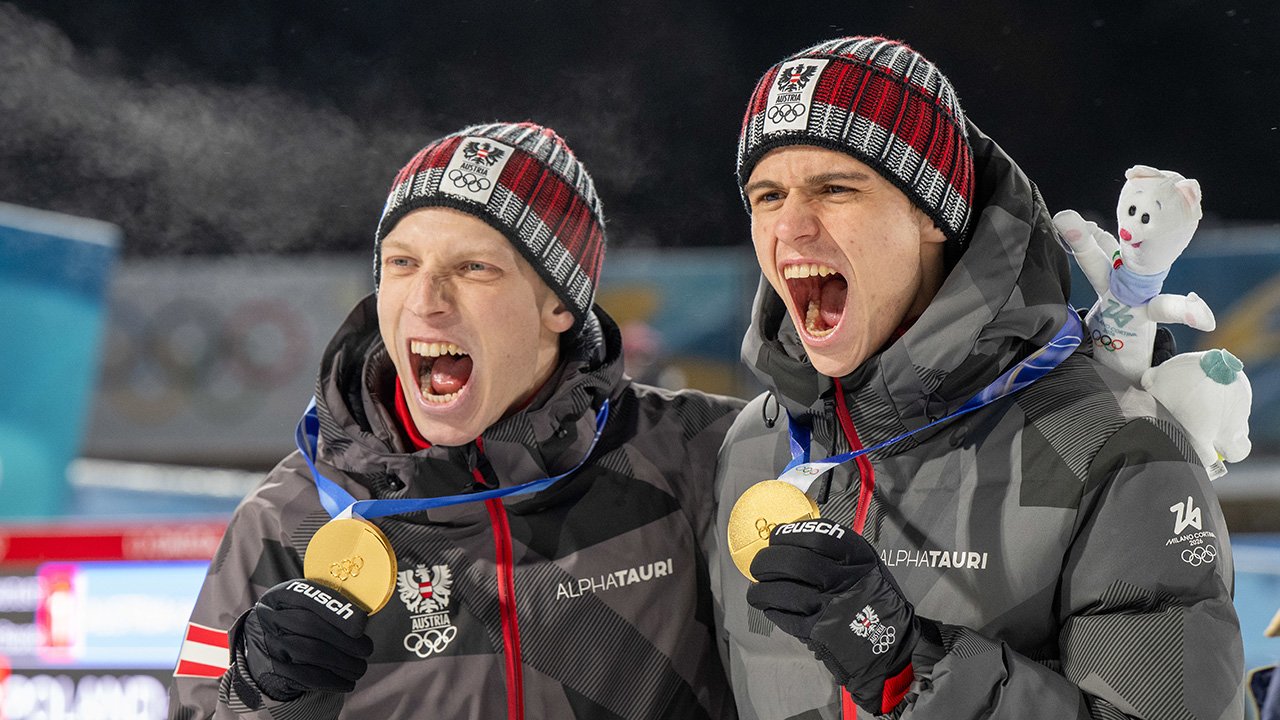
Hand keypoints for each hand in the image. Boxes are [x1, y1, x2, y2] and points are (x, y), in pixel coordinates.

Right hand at [238, 579, 373, 700]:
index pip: (307, 597)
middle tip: (366, 648)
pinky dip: (333, 680)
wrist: (262, 648)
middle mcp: (270, 619)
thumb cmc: (294, 622)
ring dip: (343, 662)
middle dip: (345, 639)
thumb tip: (367, 617)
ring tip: (359, 666)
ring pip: (311, 652)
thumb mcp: (302, 605)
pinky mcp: (275, 671)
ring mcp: (271, 646)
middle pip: (310, 625)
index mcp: (281, 596)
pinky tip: (347, 681)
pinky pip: (307, 677)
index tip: (361, 623)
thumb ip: (328, 605)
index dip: (336, 608)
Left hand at [747, 520, 920, 714]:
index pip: (818, 537)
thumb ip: (836, 551)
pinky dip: (771, 609)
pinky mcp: (820, 633)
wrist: (889, 645)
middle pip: (795, 563)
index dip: (789, 534)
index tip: (776, 537)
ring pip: (783, 592)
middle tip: (759, 564)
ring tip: (757, 589)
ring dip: (761, 590)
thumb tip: (791, 538)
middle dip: (767, 561)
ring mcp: (831, 608)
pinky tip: (770, 606)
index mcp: (859, 558)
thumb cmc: (873, 599)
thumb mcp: (866, 565)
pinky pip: (785, 618)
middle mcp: (845, 580)